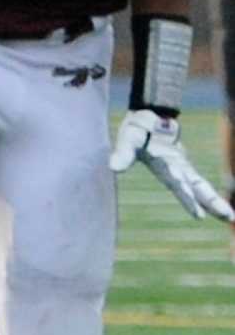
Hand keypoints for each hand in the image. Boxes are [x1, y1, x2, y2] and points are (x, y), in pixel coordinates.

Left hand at [109, 108, 233, 220]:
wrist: (152, 116)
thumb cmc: (138, 130)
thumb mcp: (128, 139)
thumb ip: (122, 154)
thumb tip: (112, 168)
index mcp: (166, 162)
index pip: (178, 182)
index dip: (187, 197)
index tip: (198, 214)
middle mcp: (179, 166)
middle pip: (198, 186)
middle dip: (211, 201)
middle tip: (228, 216)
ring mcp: (184, 168)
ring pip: (202, 187)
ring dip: (215, 202)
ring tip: (230, 218)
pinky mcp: (184, 168)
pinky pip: (199, 186)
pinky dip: (209, 198)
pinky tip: (220, 211)